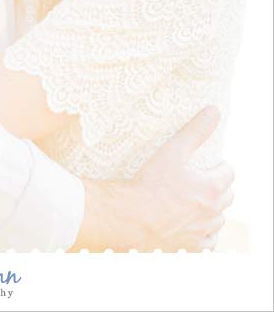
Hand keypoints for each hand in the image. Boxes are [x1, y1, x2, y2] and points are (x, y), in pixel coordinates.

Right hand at [73, 107, 233, 251]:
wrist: (130, 218)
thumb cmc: (151, 182)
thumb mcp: (173, 150)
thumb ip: (196, 130)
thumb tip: (214, 111)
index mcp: (212, 188)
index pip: (229, 172)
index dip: (217, 166)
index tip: (203, 165)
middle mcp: (213, 212)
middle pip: (227, 196)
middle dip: (216, 187)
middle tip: (195, 181)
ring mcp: (204, 233)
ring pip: (218, 219)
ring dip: (211, 210)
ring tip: (190, 201)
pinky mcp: (193, 249)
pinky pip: (209, 241)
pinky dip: (203, 233)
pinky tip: (188, 224)